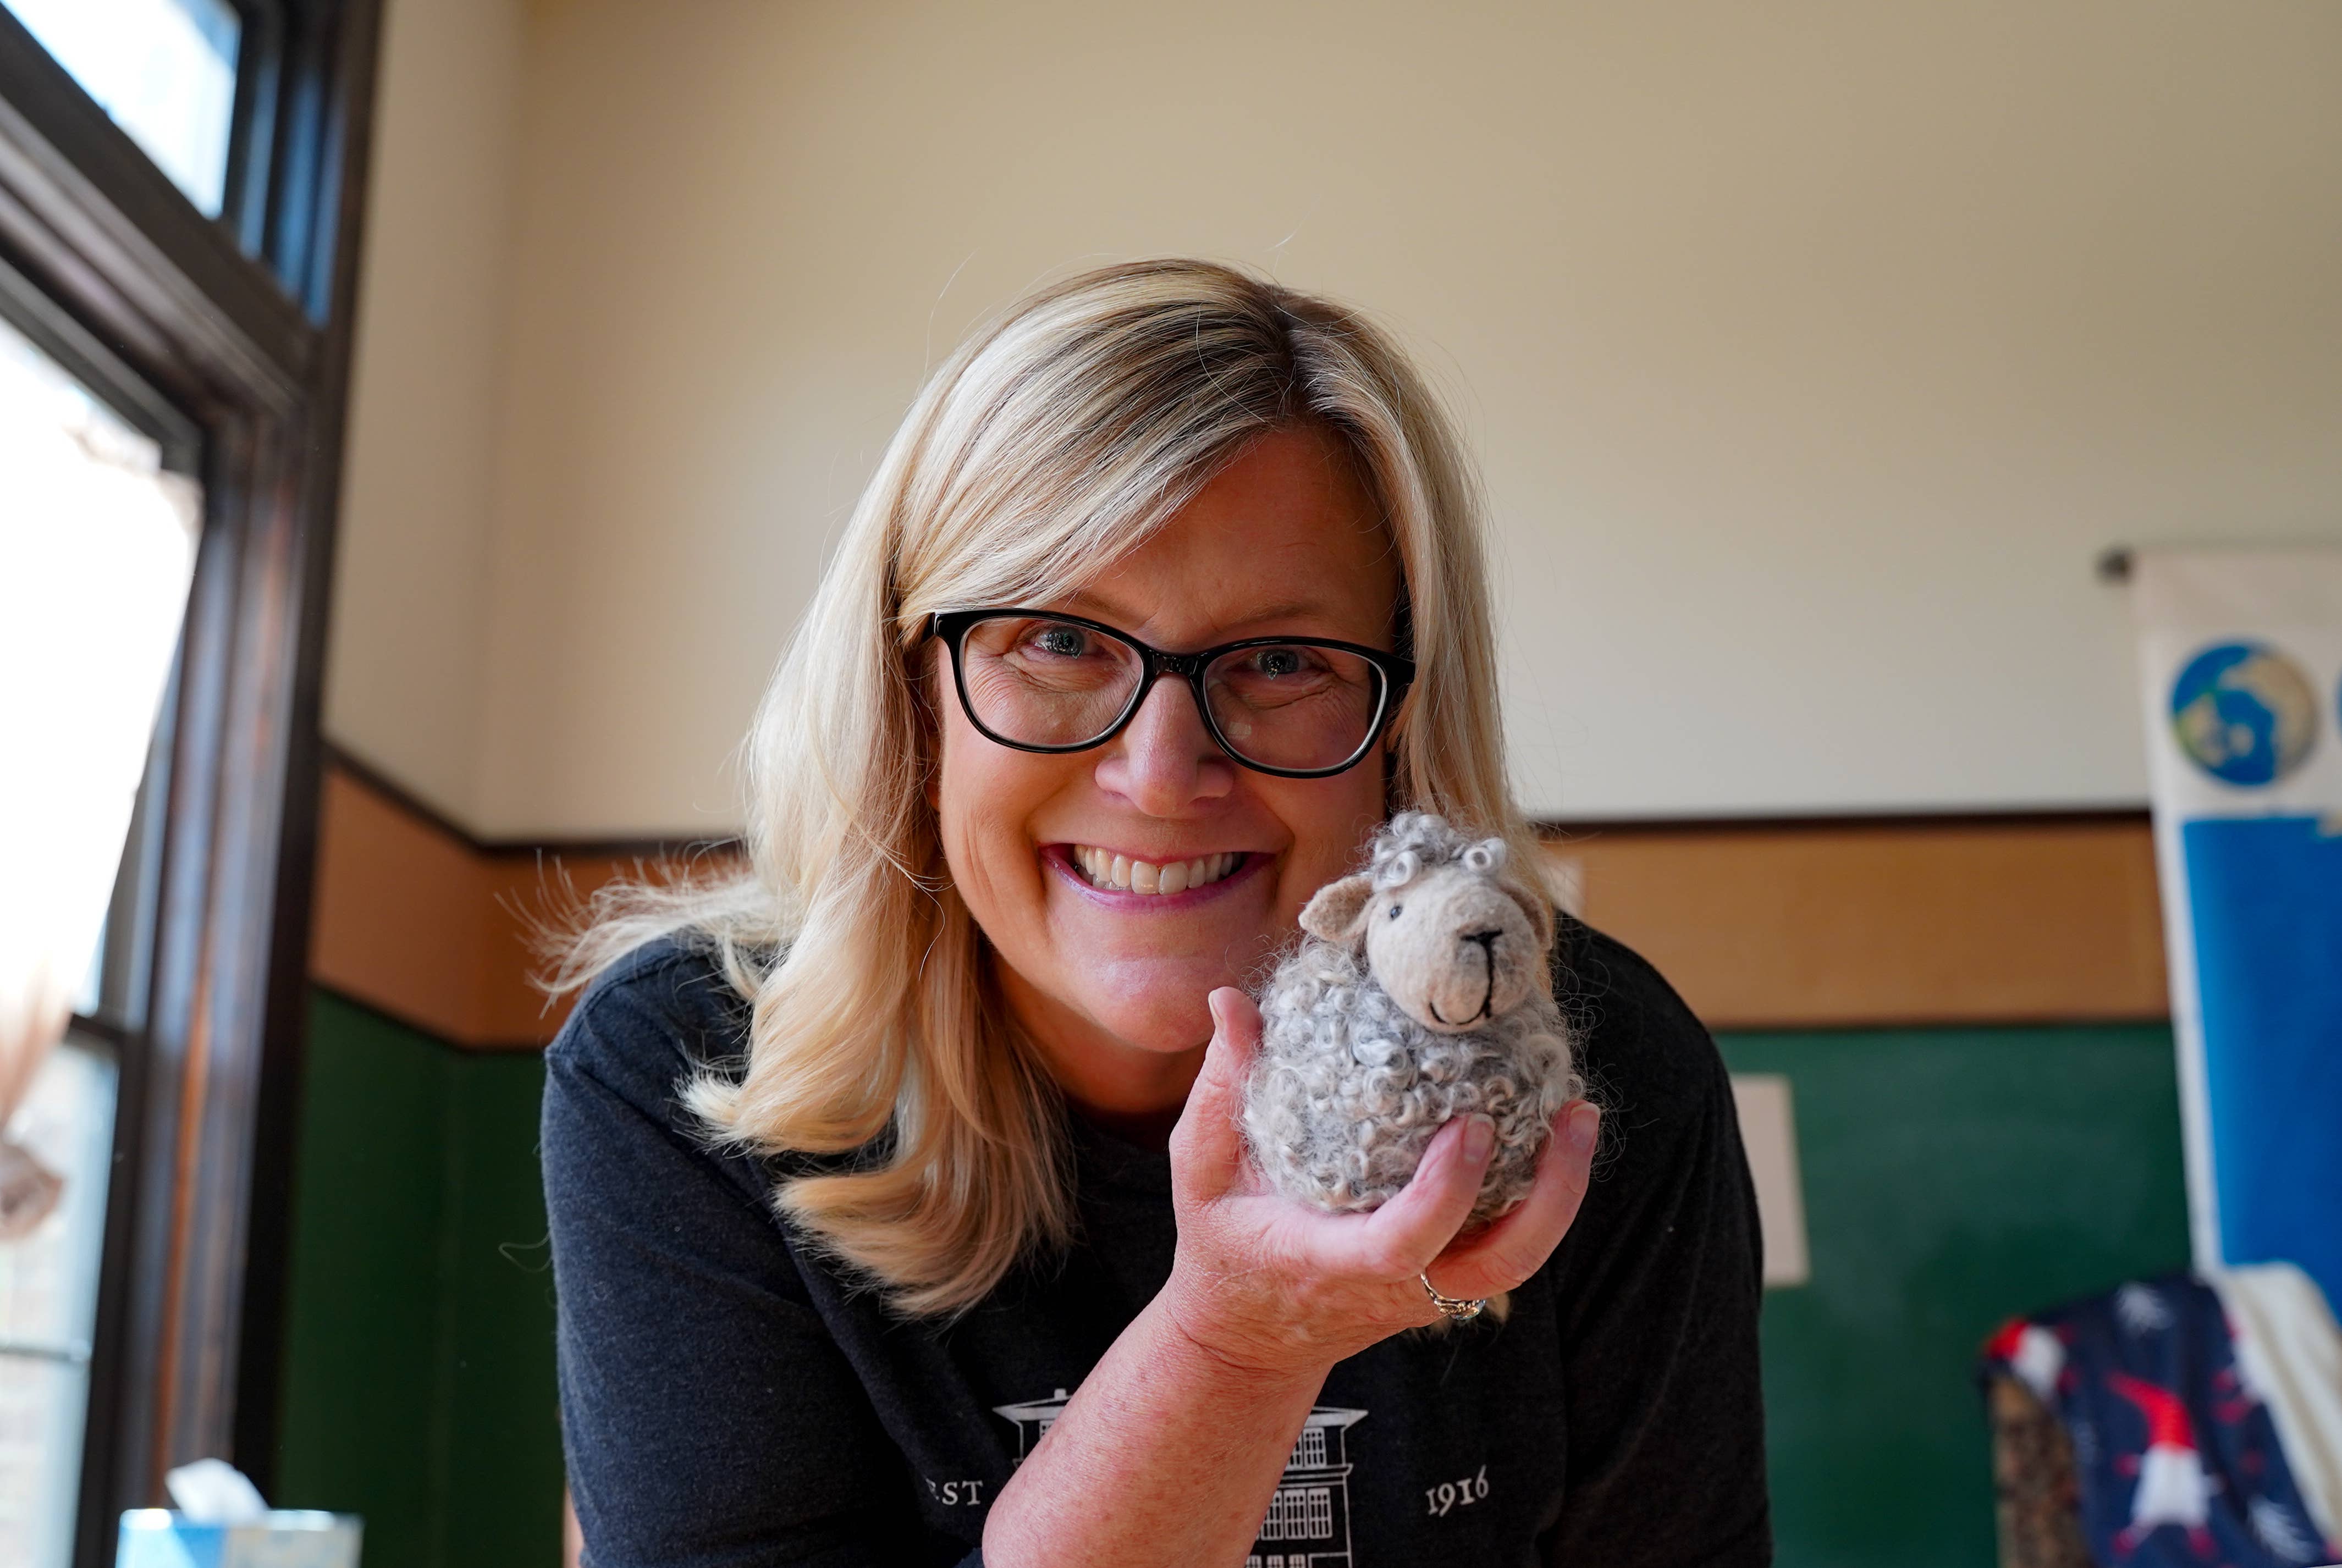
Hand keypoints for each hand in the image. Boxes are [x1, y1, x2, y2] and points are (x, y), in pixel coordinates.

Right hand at [1160, 986, 1600, 1378]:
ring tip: (1580, 1113)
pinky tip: (1550, 1129)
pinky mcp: (1446, 1283)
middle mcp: (1392, 1287)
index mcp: (1329, 1261)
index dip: (1447, 1193)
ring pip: (1519, 1261)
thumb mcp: (1200, 1167)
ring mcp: (1428, 1293)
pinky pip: (1507, 1244)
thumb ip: (1221, 1087)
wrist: (1248, 1338)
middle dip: (1552, 1198)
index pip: (1403, 1245)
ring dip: (1561, 1193)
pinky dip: (1539, 1194)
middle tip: (1574, 1112)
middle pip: (1501, 1267)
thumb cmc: (1222, 1242)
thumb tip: (1229, 1001)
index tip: (1473, 1127)